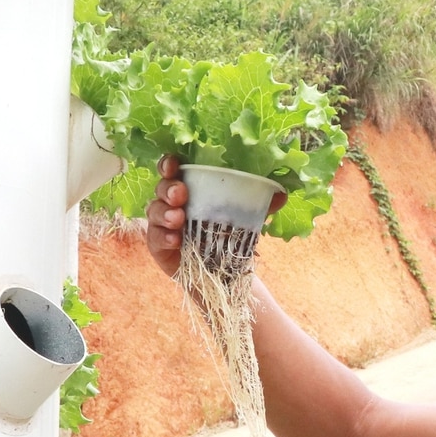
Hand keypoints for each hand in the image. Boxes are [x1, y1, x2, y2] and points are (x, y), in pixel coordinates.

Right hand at [143, 156, 288, 278]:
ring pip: (154, 211)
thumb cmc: (227, 236)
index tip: (175, 164)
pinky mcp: (158, 245)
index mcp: (190, 187)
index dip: (170, 163)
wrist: (222, 273)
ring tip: (177, 219)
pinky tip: (176, 240)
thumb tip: (281, 194)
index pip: (174, 169)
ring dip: (164, 212)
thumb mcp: (245, 219)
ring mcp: (162, 224)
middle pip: (161, 187)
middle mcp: (172, 202)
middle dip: (169, 188)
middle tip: (181, 194)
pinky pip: (155, 238)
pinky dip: (164, 237)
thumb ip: (260, 206)